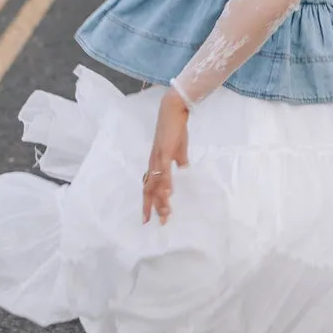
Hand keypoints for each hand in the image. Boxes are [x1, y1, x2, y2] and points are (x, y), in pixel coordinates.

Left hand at [142, 87, 189, 224]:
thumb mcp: (179, 148)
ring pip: (156, 183)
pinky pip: (163, 171)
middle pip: (148, 188)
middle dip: (151, 206)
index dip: (149, 201)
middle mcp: (153, 162)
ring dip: (160, 199)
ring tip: (165, 214)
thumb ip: (179, 160)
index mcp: (156, 162)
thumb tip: (183, 169)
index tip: (150, 217)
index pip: (149, 185)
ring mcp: (158, 157)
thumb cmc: (176, 128)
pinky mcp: (165, 152)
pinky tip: (168, 193)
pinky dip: (165, 183)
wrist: (174, 110)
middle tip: (154, 222)